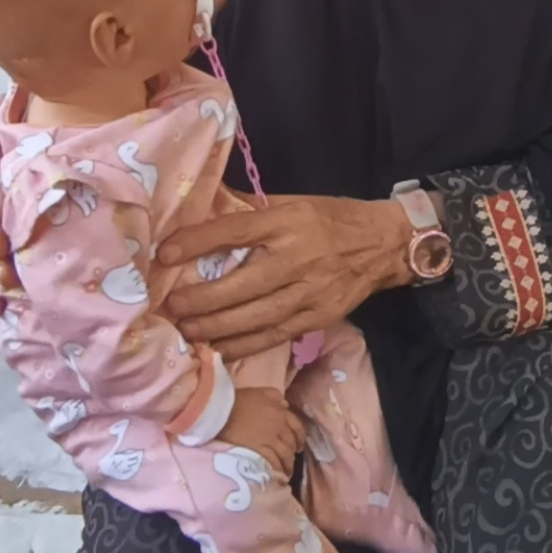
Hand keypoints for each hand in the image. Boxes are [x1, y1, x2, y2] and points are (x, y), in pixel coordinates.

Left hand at [157, 196, 414, 360]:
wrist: (386, 244)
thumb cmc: (331, 219)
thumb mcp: (294, 202)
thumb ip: (252, 209)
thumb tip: (202, 206)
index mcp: (289, 220)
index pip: (237, 230)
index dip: (198, 242)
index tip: (165, 253)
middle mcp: (299, 255)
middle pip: (243, 282)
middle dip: (202, 299)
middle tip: (170, 307)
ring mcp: (311, 290)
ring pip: (257, 316)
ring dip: (216, 327)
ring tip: (185, 332)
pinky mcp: (319, 317)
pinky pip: (275, 335)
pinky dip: (244, 346)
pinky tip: (217, 350)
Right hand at [217, 387, 306, 476]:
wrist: (220, 409)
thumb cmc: (238, 399)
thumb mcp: (260, 391)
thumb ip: (275, 396)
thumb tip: (285, 406)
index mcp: (280, 412)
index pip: (297, 427)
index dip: (300, 438)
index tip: (299, 447)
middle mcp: (279, 426)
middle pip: (291, 443)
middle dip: (292, 453)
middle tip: (290, 461)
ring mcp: (269, 439)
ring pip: (284, 454)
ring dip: (287, 464)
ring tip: (285, 473)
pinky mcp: (258, 450)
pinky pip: (272, 461)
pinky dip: (276, 468)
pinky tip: (275, 474)